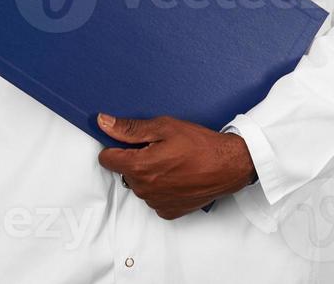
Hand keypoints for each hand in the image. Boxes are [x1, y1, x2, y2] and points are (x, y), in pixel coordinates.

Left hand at [96, 113, 256, 219]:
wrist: (228, 166)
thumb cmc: (200, 145)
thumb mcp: (164, 127)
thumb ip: (130, 128)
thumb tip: (104, 123)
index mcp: (139, 166)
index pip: (107, 159)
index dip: (115, 147)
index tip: (128, 142)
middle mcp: (144, 189)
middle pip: (125, 171)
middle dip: (135, 159)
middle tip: (158, 148)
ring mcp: (156, 202)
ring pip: (140, 185)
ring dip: (149, 174)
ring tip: (171, 161)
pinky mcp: (169, 211)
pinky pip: (154, 198)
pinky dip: (161, 188)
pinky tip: (177, 176)